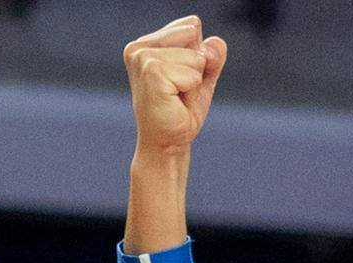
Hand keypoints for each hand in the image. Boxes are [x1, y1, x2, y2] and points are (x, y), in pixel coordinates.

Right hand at [124, 17, 227, 156]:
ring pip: (195, 56)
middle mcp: (138, 48)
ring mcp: (142, 58)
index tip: (181, 81)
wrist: (168, 144)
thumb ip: (213, 56)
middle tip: (179, 92)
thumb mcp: (202, 78)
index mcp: (146, 44)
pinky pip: (193, 73)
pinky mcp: (151, 72)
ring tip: (175, 97)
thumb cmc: (180, 112)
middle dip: (196, 67)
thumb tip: (214, 44)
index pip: (191, 27)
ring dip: (193, 81)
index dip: (198, 57)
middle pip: (193, 35)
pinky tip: (174, 102)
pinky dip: (192, 89)